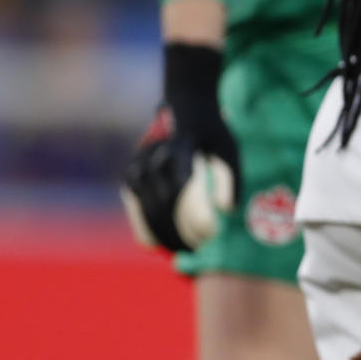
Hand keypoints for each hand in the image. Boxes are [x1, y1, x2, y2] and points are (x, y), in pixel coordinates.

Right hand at [119, 105, 237, 252]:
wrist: (186, 106)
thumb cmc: (214, 132)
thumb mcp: (229, 147)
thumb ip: (230, 178)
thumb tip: (227, 211)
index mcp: (180, 150)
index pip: (182, 192)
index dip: (194, 220)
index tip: (209, 237)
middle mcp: (153, 158)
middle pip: (163, 207)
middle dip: (178, 235)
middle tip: (196, 253)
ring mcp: (138, 166)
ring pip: (146, 212)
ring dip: (162, 236)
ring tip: (181, 252)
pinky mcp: (130, 175)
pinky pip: (136, 210)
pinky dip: (147, 229)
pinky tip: (160, 244)